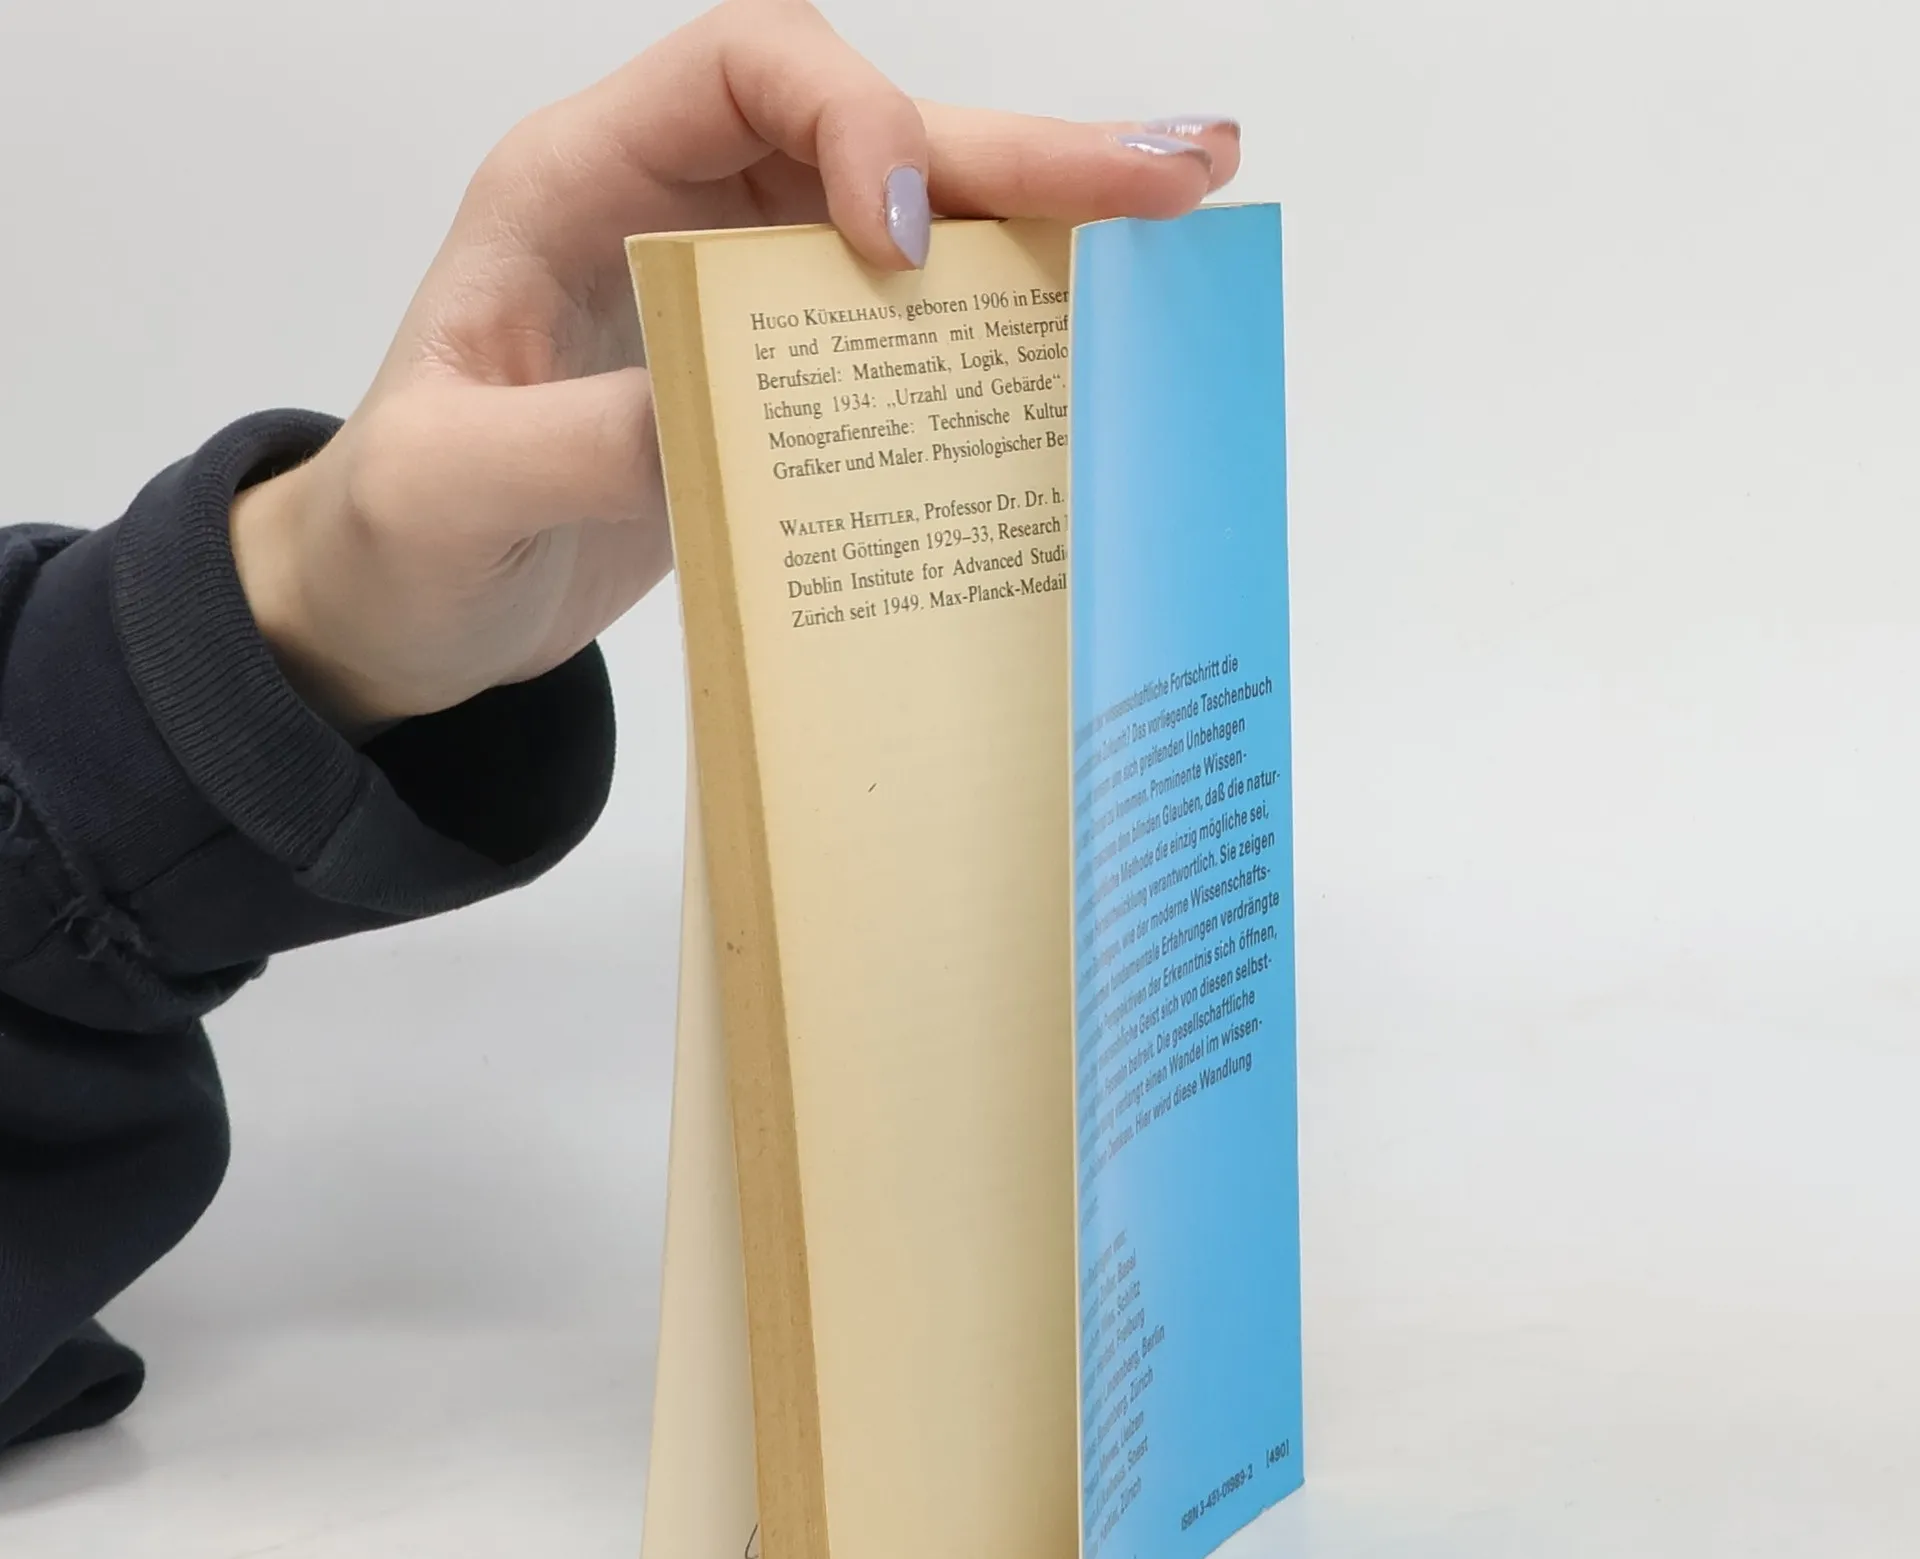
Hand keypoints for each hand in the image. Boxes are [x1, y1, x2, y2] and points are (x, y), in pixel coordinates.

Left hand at [230, 0, 1239, 732]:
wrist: (409, 605)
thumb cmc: (404, 531)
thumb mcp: (455, 487)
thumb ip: (571, 442)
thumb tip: (718, 420)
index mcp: (583, 182)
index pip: (746, 71)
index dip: (848, 122)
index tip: (897, 246)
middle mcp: (680, 209)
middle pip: (874, 136)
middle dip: (1023, 154)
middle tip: (1174, 173)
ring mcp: (740, 293)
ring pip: (916, 220)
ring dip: (1048, 221)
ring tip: (1181, 219)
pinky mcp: (779, 382)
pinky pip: (906, 332)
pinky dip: (999, 328)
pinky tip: (1088, 338)